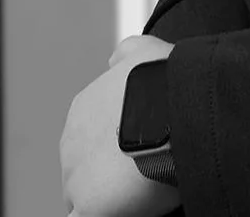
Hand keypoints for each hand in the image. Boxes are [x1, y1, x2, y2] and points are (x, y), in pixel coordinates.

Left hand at [60, 37, 178, 216]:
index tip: (142, 143)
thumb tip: (116, 58)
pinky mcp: (88, 208)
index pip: (94, 134)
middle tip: (146, 165)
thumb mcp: (145, 49)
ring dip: (110, 192)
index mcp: (83, 107)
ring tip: (143, 184)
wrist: (178, 109)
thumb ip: (126, 53)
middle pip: (87, 165)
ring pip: (87, 193)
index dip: (119, 142)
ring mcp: (75, 177)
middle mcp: (71, 141)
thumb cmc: (168, 80)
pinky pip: (85, 216)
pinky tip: (123, 206)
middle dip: (111, 169)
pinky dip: (104, 211)